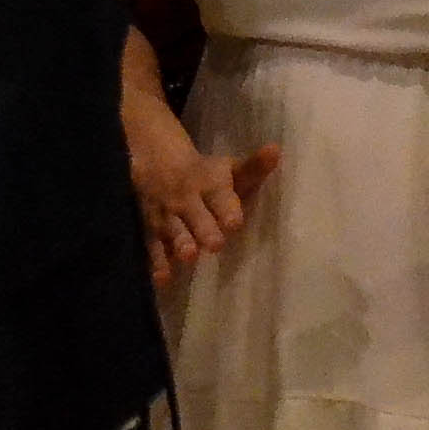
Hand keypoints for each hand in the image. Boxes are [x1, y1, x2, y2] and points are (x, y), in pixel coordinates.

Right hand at [137, 125, 279, 285]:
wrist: (157, 166)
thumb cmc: (206, 177)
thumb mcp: (230, 170)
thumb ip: (254, 167)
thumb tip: (276, 150)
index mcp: (209, 184)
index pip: (219, 195)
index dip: (226, 208)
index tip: (234, 222)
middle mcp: (186, 200)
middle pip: (196, 216)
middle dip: (205, 229)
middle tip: (215, 244)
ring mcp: (167, 217)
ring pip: (173, 231)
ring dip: (180, 243)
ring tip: (189, 256)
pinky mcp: (151, 232)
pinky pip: (153, 247)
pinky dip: (157, 263)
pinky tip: (161, 279)